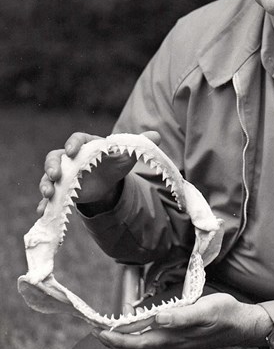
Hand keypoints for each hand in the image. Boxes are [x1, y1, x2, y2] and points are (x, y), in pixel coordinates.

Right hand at [37, 130, 160, 215]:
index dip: (73, 144)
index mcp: (87, 145)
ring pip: (48, 177)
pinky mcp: (62, 191)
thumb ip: (139, 144)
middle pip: (55, 157)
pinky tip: (42, 212)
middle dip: (52, 166)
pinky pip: (50, 197)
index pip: (76, 140)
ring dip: (45, 184)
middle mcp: (70, 158)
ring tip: (48, 194)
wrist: (108, 181)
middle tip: (54, 175)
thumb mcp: (127, 154)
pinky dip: (45, 204)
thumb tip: (156, 136)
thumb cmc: (115, 162)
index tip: (72, 151)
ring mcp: (63, 175)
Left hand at [93, 293, 273, 348]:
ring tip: (108, 329)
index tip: (97, 329)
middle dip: (112, 341)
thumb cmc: (224, 313)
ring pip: (141, 348)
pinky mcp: (179, 340)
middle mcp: (170, 345)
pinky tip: (135, 328)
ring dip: (122, 341)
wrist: (241, 325)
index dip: (115, 338)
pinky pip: (150, 344)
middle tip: (94, 328)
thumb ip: (181, 316)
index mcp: (172, 338)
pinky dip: (136, 338)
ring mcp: (174, 344)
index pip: (136, 342)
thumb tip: (157, 318)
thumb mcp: (205, 309)